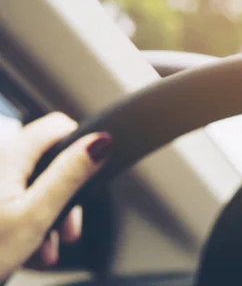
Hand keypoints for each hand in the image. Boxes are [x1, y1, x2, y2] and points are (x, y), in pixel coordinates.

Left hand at [0, 113, 110, 280]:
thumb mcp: (35, 217)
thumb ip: (69, 175)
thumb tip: (100, 142)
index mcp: (8, 156)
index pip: (58, 126)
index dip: (80, 147)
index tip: (88, 177)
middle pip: (48, 159)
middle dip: (67, 192)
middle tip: (69, 228)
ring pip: (34, 182)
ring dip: (50, 211)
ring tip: (47, 246)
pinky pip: (15, 197)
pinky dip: (29, 218)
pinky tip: (29, 247)